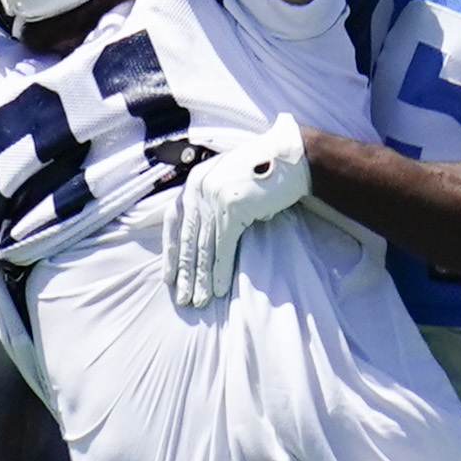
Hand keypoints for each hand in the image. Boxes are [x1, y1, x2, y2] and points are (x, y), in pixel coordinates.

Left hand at [165, 115, 308, 307]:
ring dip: (201, 278)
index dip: (170, 250)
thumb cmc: (263, 171)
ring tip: (199, 301)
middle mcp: (199, 188)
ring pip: (203, 247)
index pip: (173, 221)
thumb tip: (203, 233)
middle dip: (184, 272)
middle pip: (187, 239)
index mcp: (195, 180)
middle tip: (182, 299)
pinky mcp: (233, 208)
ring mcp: (214, 197)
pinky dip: (220, 271)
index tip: (169, 275)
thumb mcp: (228, 180)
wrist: (291, 159)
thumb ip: (212, 199)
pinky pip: (223, 247)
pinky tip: (219, 290)